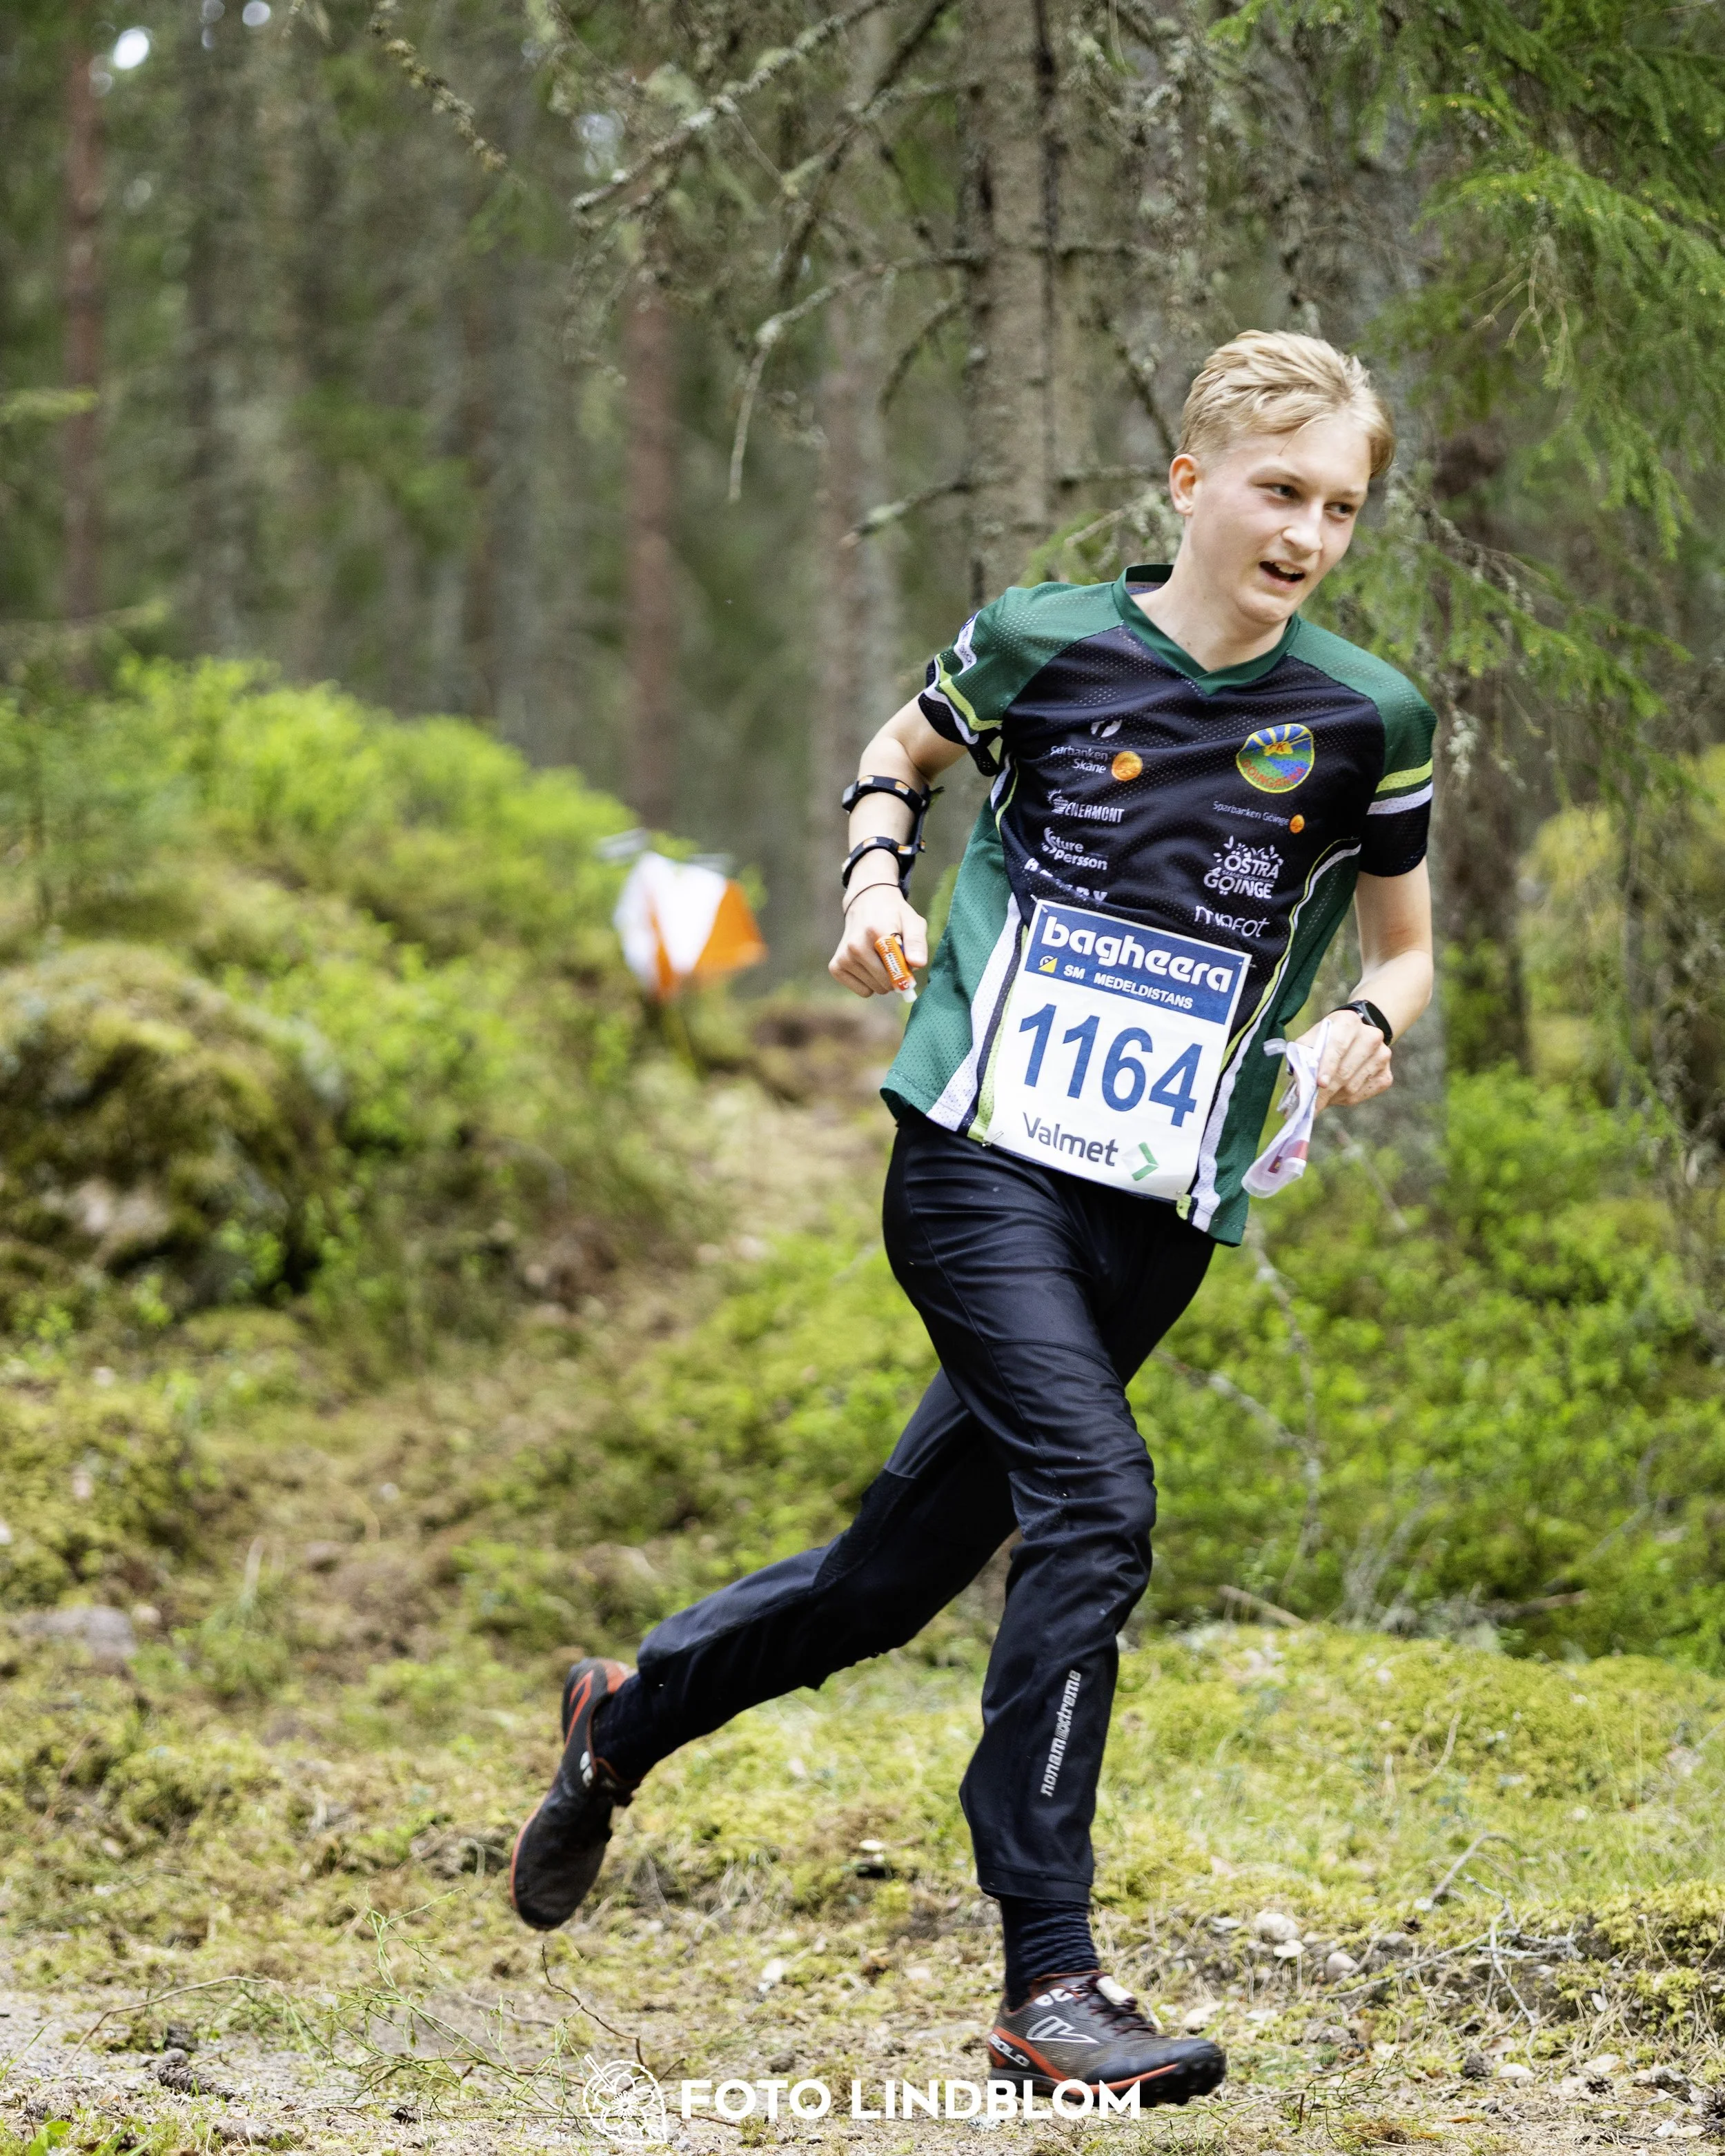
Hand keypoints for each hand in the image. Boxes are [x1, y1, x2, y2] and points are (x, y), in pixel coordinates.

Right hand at [829, 881, 928, 996]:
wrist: (866, 904)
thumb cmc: (894, 917)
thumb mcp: (913, 922)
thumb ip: (917, 943)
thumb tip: (918, 964)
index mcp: (876, 932)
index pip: (895, 967)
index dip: (906, 973)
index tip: (910, 970)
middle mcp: (855, 945)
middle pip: (886, 982)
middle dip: (895, 976)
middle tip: (895, 960)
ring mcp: (844, 957)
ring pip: (875, 989)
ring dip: (883, 979)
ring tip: (881, 958)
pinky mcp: (836, 967)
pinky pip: (863, 992)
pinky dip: (870, 983)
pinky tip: (869, 964)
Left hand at [1296, 1009, 1391, 1111]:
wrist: (1354, 1038)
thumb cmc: (1326, 1040)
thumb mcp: (1312, 1040)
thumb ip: (1303, 1058)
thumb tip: (1302, 1086)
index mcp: (1349, 1022)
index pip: (1338, 1046)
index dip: (1328, 1067)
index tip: (1319, 1084)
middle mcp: (1371, 1037)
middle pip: (1345, 1071)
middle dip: (1324, 1092)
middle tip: (1310, 1106)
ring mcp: (1382, 1056)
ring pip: (1352, 1087)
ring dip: (1332, 1097)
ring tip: (1320, 1099)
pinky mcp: (1386, 1075)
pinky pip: (1362, 1095)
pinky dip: (1344, 1099)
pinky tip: (1336, 1095)